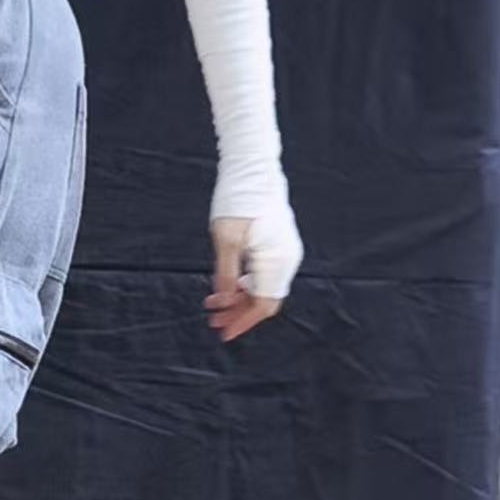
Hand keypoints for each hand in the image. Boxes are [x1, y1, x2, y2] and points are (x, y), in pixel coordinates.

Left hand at [204, 203, 301, 341]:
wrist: (254, 168)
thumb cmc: (238, 198)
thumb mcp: (225, 237)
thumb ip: (226, 272)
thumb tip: (224, 301)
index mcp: (276, 259)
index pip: (263, 304)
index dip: (243, 321)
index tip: (222, 332)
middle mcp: (287, 259)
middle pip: (265, 299)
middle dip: (239, 312)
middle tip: (213, 319)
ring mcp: (285, 252)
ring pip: (264, 287)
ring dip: (240, 298)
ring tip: (213, 303)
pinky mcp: (279, 245)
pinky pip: (265, 273)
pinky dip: (246, 283)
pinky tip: (226, 285)